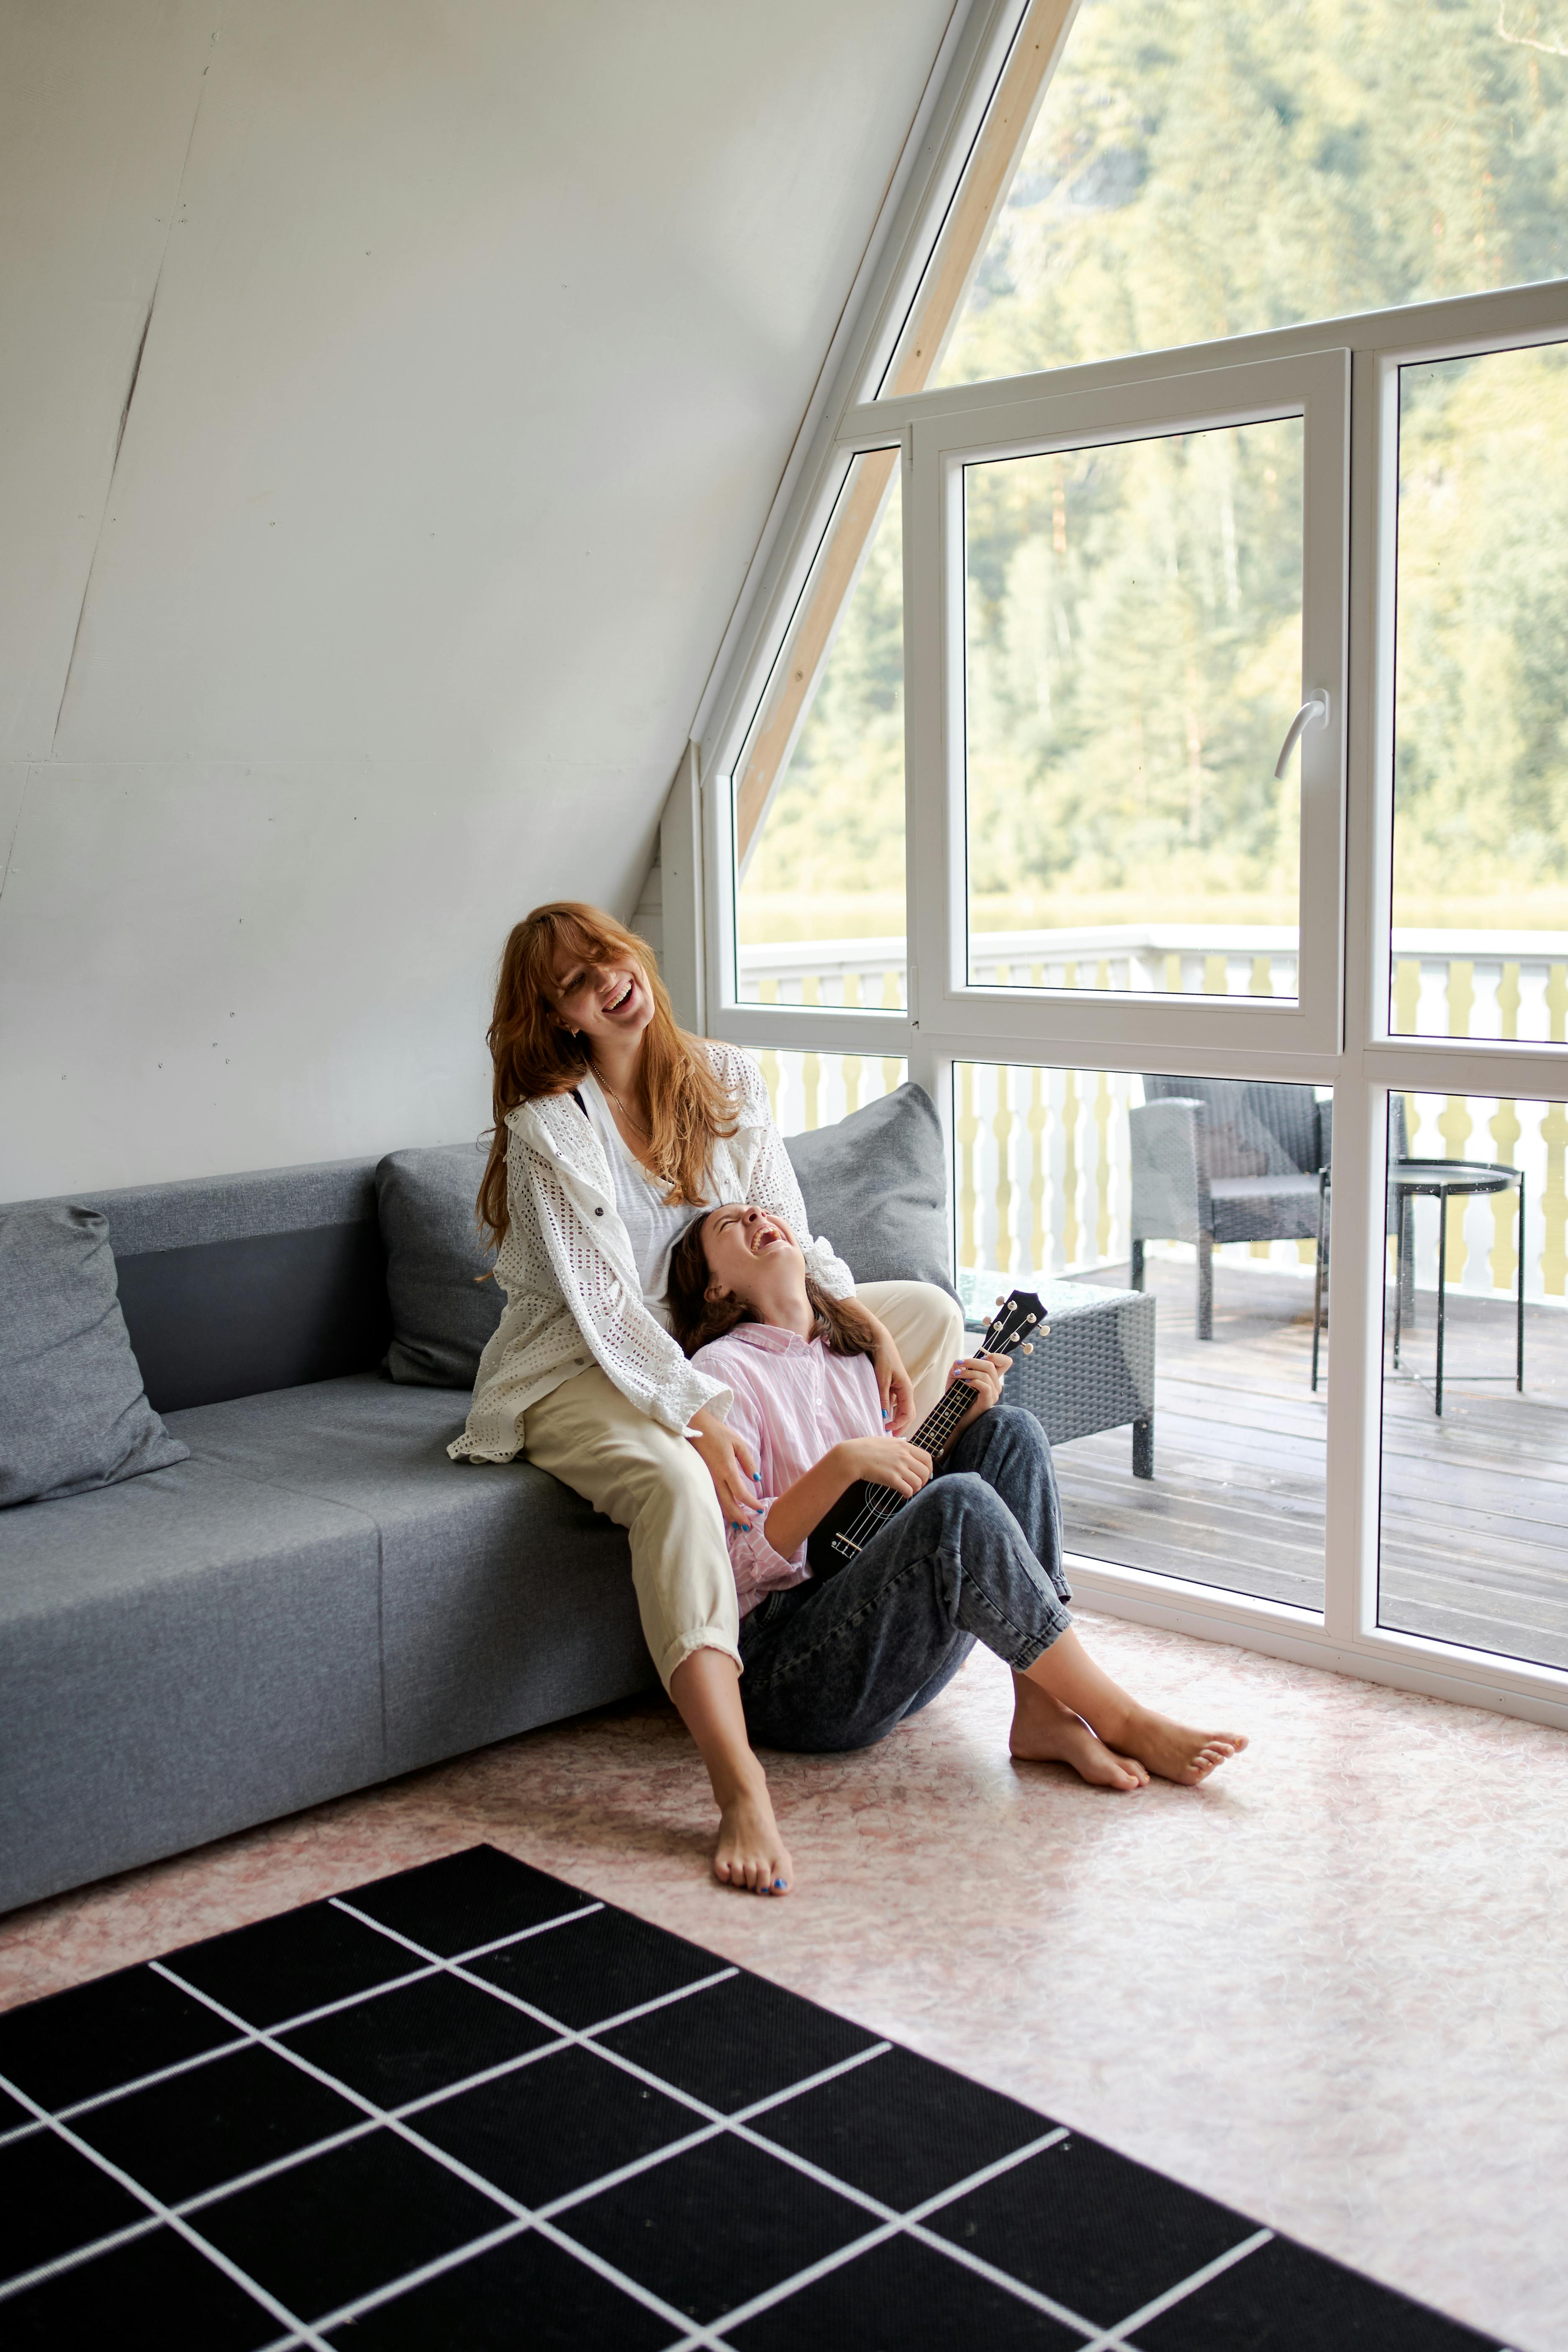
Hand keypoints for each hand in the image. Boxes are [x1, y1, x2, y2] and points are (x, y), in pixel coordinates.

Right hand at [689, 1408, 760, 1531]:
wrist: (694, 1426)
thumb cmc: (718, 1433)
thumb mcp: (738, 1442)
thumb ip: (748, 1461)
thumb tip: (756, 1478)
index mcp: (726, 1468)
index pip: (740, 1493)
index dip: (751, 1503)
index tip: (761, 1509)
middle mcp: (715, 1477)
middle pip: (728, 1504)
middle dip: (739, 1517)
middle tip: (749, 1527)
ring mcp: (707, 1479)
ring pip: (718, 1503)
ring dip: (729, 1515)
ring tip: (739, 1525)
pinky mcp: (703, 1477)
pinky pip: (712, 1497)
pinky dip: (720, 1507)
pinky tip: (726, 1512)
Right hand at [831, 1435, 932, 1497]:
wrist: (852, 1456)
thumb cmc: (865, 1448)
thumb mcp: (886, 1442)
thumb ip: (899, 1448)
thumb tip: (907, 1455)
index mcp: (904, 1446)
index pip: (927, 1457)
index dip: (928, 1468)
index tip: (924, 1474)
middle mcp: (904, 1455)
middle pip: (925, 1471)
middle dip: (924, 1481)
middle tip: (917, 1484)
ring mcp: (898, 1467)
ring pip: (918, 1482)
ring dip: (916, 1488)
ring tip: (909, 1489)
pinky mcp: (891, 1478)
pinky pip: (908, 1489)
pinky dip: (908, 1494)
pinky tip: (903, 1494)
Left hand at [873, 1341, 915, 1436]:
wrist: (881, 1343)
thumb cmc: (884, 1358)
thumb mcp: (882, 1379)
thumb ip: (883, 1397)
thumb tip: (884, 1415)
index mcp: (907, 1389)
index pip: (908, 1413)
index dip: (899, 1424)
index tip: (886, 1429)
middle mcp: (906, 1391)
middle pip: (908, 1414)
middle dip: (901, 1426)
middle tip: (889, 1436)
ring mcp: (901, 1389)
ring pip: (902, 1409)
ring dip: (896, 1420)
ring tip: (886, 1429)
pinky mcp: (894, 1387)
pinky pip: (896, 1403)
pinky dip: (891, 1411)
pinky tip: (883, 1416)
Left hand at [946, 1352, 1009, 1409]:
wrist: (953, 1414)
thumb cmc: (956, 1395)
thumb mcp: (955, 1376)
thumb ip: (959, 1366)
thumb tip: (960, 1361)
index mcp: (991, 1377)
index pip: (1005, 1362)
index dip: (997, 1356)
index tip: (982, 1357)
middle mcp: (995, 1384)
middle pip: (991, 1365)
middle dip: (973, 1361)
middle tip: (959, 1364)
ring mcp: (994, 1393)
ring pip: (987, 1375)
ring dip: (969, 1372)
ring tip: (957, 1374)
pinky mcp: (989, 1401)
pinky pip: (986, 1387)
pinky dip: (974, 1381)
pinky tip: (965, 1383)